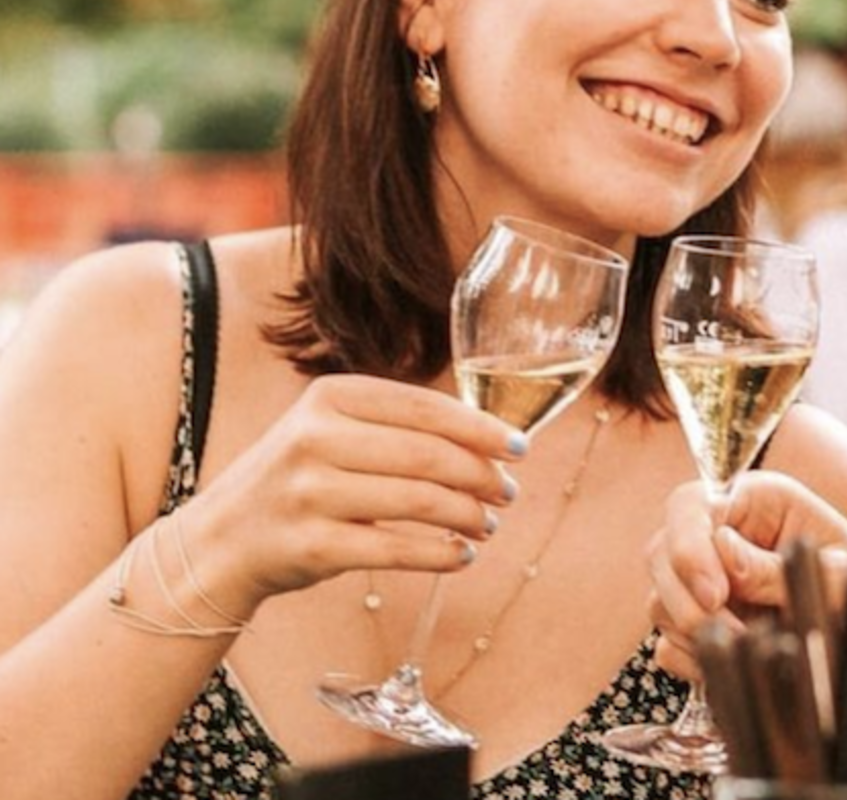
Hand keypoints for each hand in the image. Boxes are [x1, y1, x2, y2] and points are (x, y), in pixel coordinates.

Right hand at [169, 375, 522, 618]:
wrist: (221, 541)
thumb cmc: (299, 481)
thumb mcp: (332, 431)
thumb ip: (397, 426)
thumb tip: (492, 440)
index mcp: (329, 398)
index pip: (425, 407)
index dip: (481, 429)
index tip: (519, 448)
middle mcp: (313, 438)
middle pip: (428, 455)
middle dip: (481, 476)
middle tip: (508, 493)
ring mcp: (308, 492)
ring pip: (418, 502)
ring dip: (467, 516)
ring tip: (486, 525)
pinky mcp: (310, 545)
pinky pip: (396, 549)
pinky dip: (440, 554)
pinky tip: (460, 556)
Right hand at [645, 471, 846, 678]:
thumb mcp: (834, 573)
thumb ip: (778, 566)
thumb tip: (723, 555)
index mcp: (755, 500)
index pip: (689, 505)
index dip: (689, 549)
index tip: (716, 595)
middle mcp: (722, 533)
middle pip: (661, 554)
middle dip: (687, 601)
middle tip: (733, 631)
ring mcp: (707, 581)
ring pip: (660, 602)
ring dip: (695, 632)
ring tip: (751, 647)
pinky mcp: (704, 623)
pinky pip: (669, 645)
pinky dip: (694, 660)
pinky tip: (737, 665)